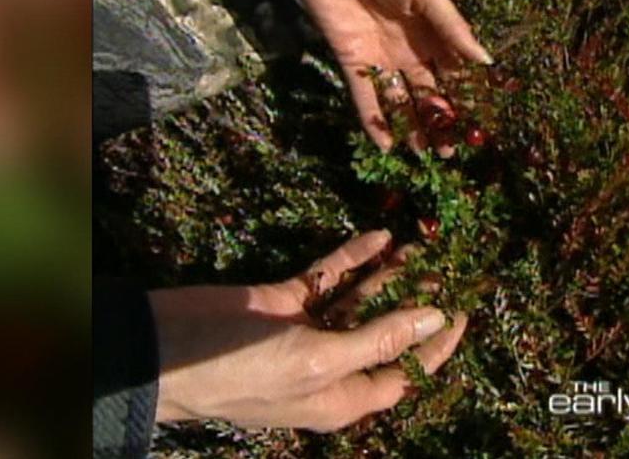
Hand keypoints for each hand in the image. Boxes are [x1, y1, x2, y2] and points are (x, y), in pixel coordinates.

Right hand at [151, 230, 467, 430]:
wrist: (163, 349)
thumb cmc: (244, 371)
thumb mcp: (320, 360)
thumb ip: (378, 338)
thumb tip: (435, 319)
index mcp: (344, 395)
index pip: (406, 372)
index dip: (437, 343)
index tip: (465, 307)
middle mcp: (332, 363)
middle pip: (387, 329)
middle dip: (417, 299)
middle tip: (448, 262)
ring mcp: (308, 328)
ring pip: (362, 298)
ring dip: (390, 272)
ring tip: (423, 241)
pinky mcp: (286, 298)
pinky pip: (330, 275)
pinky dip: (353, 257)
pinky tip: (380, 234)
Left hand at [258, 0, 491, 154]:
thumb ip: (451, 26)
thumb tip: (485, 62)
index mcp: (431, 29)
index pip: (454, 70)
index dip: (466, 97)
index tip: (479, 124)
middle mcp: (408, 48)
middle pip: (427, 92)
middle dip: (440, 121)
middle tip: (452, 152)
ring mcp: (379, 57)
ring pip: (399, 100)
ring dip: (411, 127)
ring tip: (423, 155)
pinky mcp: (350, 61)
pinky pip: (364, 96)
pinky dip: (374, 120)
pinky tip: (385, 145)